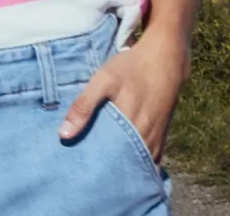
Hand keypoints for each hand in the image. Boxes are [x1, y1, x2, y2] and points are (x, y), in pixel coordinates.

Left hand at [57, 28, 189, 161]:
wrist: (165, 58)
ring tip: (99, 164)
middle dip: (105, 171)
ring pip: (135, 164)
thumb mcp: (104, 80)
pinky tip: (118, 154)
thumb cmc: (132, 68)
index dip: (94, 169)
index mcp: (130, 130)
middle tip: (85, 170)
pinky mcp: (159, 138)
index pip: (109, 164)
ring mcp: (155, 141)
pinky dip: (132, 160)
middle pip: (122, 167)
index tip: (78, 170)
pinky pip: (146, 159)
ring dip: (119, 166)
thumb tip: (64, 134)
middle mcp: (145, 142)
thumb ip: (84, 105)